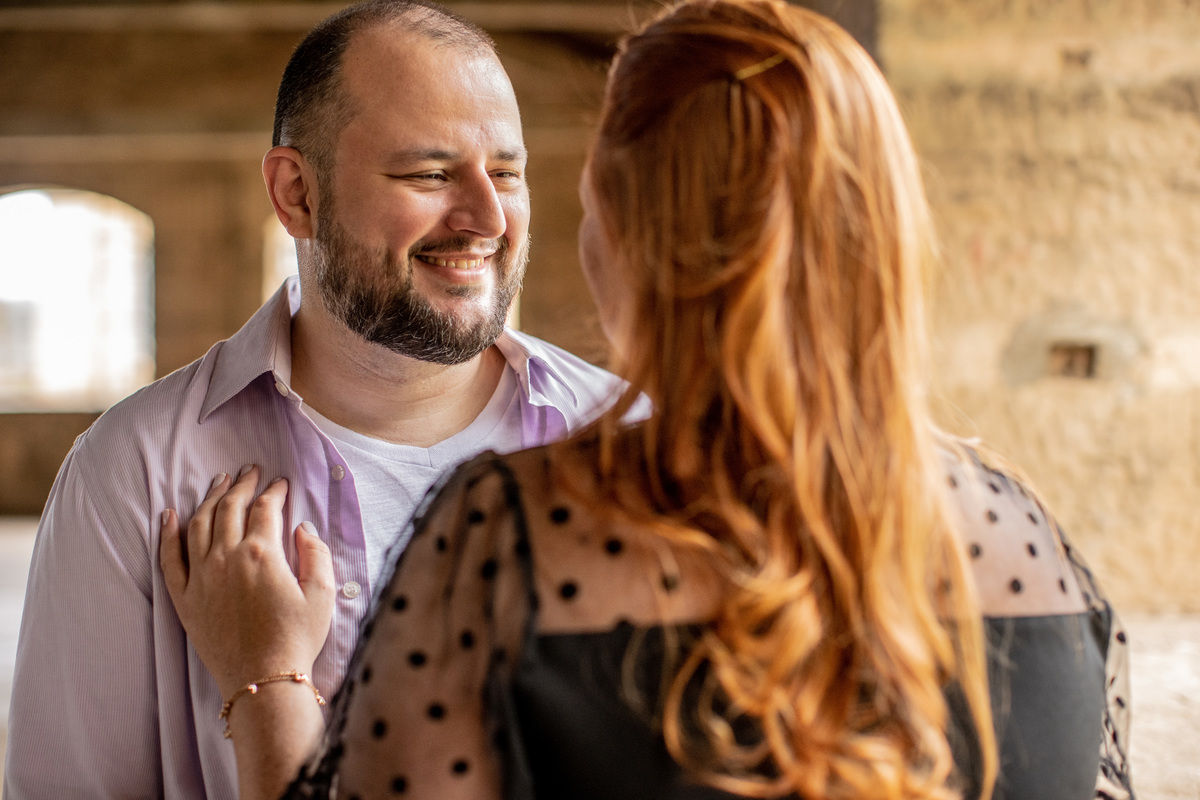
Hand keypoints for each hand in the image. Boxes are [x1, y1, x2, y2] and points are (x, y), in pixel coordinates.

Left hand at [160, 466, 334, 699]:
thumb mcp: (322, 595)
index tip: (281, 484)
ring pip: (200, 524)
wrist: (262, 681)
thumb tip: (301, 527)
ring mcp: (201, 578)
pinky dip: (168, 533)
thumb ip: (314, 553)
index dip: (275, 491)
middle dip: (242, 485)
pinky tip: (170, 515)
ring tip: (219, 482)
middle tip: (250, 470)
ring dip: (210, 498)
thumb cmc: (297, 640)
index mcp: (262, 554)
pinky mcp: (185, 599)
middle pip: (231, 508)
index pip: (266, 508)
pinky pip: (169, 558)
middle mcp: (227, 558)